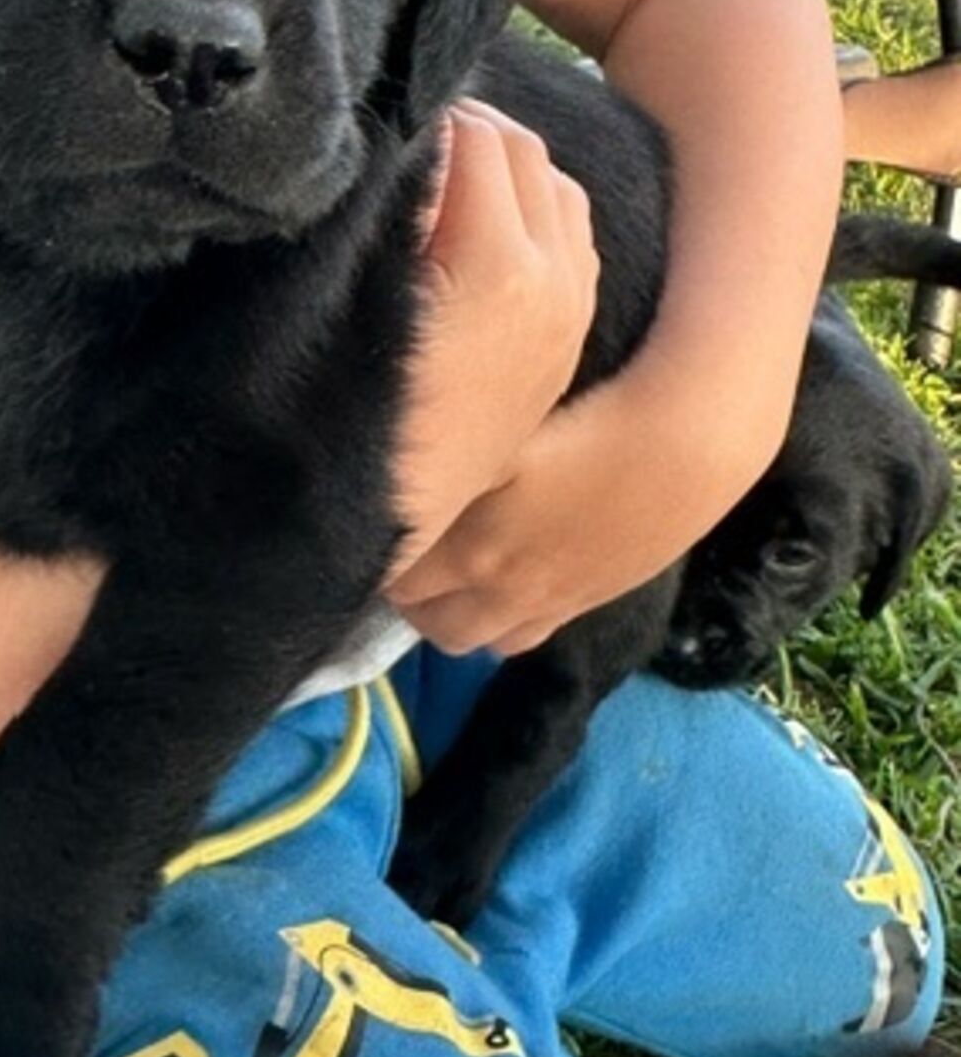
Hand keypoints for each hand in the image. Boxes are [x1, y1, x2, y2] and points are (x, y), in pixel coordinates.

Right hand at [385, 98, 598, 565]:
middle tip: (405, 132)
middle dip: (460, 127)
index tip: (380, 119)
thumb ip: (387, 214)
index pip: (469, 136)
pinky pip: (567, 227)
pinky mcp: (572, 328)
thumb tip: (395, 143)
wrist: (412, 520)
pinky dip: (527, 202)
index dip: (420, 118)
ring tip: (440, 168)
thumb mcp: (359, 303)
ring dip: (496, 161)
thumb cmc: (362, 419)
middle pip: (514, 147)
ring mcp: (569, 304)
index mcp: (495, 265)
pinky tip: (483, 216)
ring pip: (549, 181)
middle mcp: (549, 278)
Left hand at [390, 375, 765, 653]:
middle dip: (407, 595)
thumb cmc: (586, 418)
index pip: (395, 580)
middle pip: (430, 622)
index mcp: (470, 548)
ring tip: (449, 571)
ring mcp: (548, 601)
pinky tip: (505, 579)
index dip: (374, 556)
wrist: (686, 445)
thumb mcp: (499, 434)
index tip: (370, 525)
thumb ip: (446, 460)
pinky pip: (526, 637)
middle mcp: (501, 587)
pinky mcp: (588, 600)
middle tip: (402, 551)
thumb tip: (391, 467)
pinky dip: (501, 620)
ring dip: (454, 613)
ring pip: (477, 638)